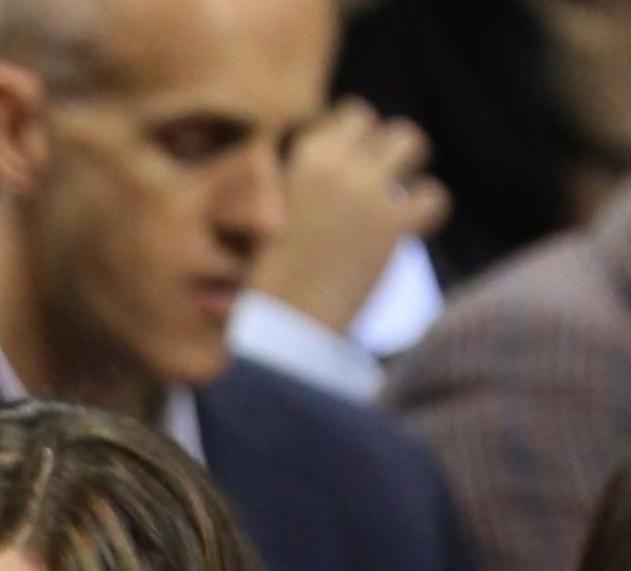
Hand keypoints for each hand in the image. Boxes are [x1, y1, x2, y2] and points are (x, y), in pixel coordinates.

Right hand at [261, 100, 446, 335]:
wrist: (281, 328)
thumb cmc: (262, 286)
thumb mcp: (265, 224)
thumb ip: (291, 193)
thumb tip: (300, 192)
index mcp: (301, 161)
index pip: (345, 116)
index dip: (351, 136)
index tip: (348, 159)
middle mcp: (336, 164)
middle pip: (377, 124)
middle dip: (379, 147)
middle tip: (374, 180)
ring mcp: (367, 190)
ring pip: (411, 141)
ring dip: (409, 164)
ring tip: (398, 194)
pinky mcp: (394, 223)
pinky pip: (433, 196)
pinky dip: (428, 211)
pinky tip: (412, 230)